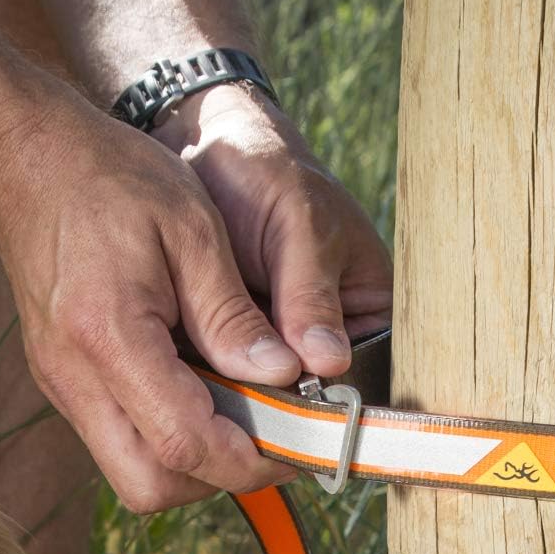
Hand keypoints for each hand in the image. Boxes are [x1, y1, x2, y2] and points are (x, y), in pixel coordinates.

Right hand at [0, 98, 321, 513]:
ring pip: (135, 475)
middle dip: (219, 476)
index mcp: (107, 336)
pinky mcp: (64, 385)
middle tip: (269, 436)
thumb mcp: (192, 229)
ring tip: (241, 412)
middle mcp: (75, 379)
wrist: (24, 161)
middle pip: (150, 486)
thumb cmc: (112, 180)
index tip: (296, 443)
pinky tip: (202, 392)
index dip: (246, 460)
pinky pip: (122, 442)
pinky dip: (169, 437)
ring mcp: (63, 388)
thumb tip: (281, 376)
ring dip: (196, 462)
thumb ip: (233, 314)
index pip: (182, 443)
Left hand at [153, 83, 393, 373]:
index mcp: (367, 312)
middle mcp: (325, 341)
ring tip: (210, 388)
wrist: (204, 148)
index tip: (296, 405)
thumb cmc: (267, 172)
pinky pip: (225, 379)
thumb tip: (329, 363)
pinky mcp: (230, 347)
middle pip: (312, 398)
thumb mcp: (300, 226)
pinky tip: (187, 378)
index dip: (334, 401)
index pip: (366, 377)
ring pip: (264, 394)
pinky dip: (208, 381)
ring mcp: (275, 348)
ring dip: (238, 395)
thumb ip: (310, 295)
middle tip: (242, 398)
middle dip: (278, 402)